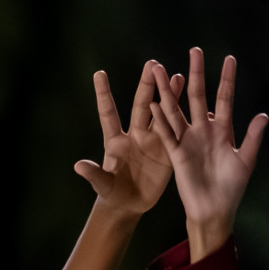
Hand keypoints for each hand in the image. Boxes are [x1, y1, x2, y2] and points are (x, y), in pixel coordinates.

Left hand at [73, 61, 184, 214]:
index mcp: (114, 141)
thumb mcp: (103, 186)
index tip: (99, 73)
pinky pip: (176, 128)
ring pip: (161, 112)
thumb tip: (78, 166)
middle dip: (147, 85)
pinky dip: (181, 112)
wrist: (129, 204)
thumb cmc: (112, 194)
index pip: (108, 113)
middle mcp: (134, 135)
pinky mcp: (167, 149)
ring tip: (176, 75)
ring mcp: (151, 140)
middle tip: (153, 65)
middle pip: (140, 106)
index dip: (103, 94)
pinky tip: (190, 97)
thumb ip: (94, 174)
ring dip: (168, 93)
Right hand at [150, 48, 267, 260]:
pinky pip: (167, 133)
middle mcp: (203, 130)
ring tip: (160, 71)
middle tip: (194, 50)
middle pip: (198, 97)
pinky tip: (154, 103)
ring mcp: (188, 140)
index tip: (229, 58)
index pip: (224, 98)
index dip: (227, 79)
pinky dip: (161, 119)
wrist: (214, 209)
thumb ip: (252, 137)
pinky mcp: (176, 153)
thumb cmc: (231, 188)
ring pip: (177, 110)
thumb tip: (264, 115)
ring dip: (168, 90)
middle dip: (197, 73)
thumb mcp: (246, 161)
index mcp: (222, 130)